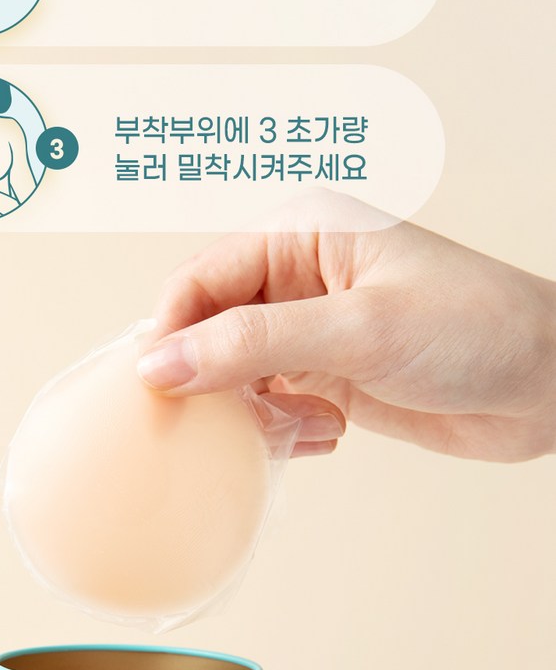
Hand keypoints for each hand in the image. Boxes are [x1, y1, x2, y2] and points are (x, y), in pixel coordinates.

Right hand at [136, 221, 555, 461]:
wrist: (550, 383)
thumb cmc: (478, 329)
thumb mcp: (359, 331)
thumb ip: (256, 344)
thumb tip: (164, 361)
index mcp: (305, 231)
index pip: (203, 277)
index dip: (171, 331)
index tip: (154, 388)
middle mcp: (302, 274)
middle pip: (210, 328)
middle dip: (208, 381)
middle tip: (207, 428)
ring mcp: (315, 329)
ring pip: (238, 375)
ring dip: (251, 414)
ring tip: (294, 430)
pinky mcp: (332, 376)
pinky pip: (274, 407)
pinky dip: (284, 432)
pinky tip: (323, 438)